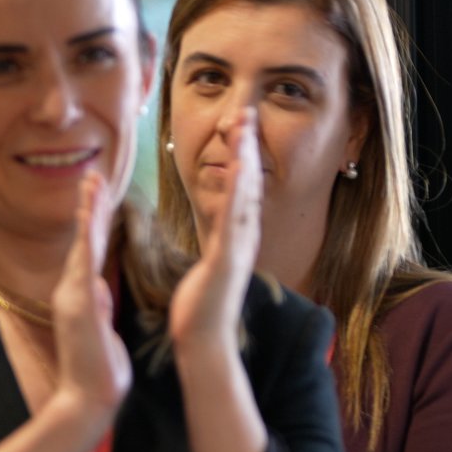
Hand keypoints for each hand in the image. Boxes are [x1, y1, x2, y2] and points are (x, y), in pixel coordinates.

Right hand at [48, 171, 130, 417]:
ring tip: (90, 183)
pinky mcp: (78, 305)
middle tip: (92, 174)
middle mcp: (74, 290)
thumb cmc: (99, 369)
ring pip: (83, 245)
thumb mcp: (101, 329)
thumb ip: (97, 305)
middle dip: (88, 206)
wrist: (88, 398)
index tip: (97, 195)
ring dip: (87, 213)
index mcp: (82, 295)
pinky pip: (84, 264)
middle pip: (84, 240)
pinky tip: (90, 219)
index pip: (91, 250)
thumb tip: (97, 287)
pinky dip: (87, 240)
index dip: (94, 221)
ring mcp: (73, 296)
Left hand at [171, 106, 261, 351]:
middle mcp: (243, 238)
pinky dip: (240, 191)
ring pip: (246, 194)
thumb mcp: (208, 268)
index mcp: (235, 238)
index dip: (244, 158)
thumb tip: (217, 236)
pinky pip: (235, 219)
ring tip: (246, 126)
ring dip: (247, 158)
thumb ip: (215, 247)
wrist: (203, 340)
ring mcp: (239, 247)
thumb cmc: (202, 309)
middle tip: (248, 112)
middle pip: (250, 184)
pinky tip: (242, 167)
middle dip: (249, 147)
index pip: (242, 191)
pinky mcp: (228, 258)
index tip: (241, 129)